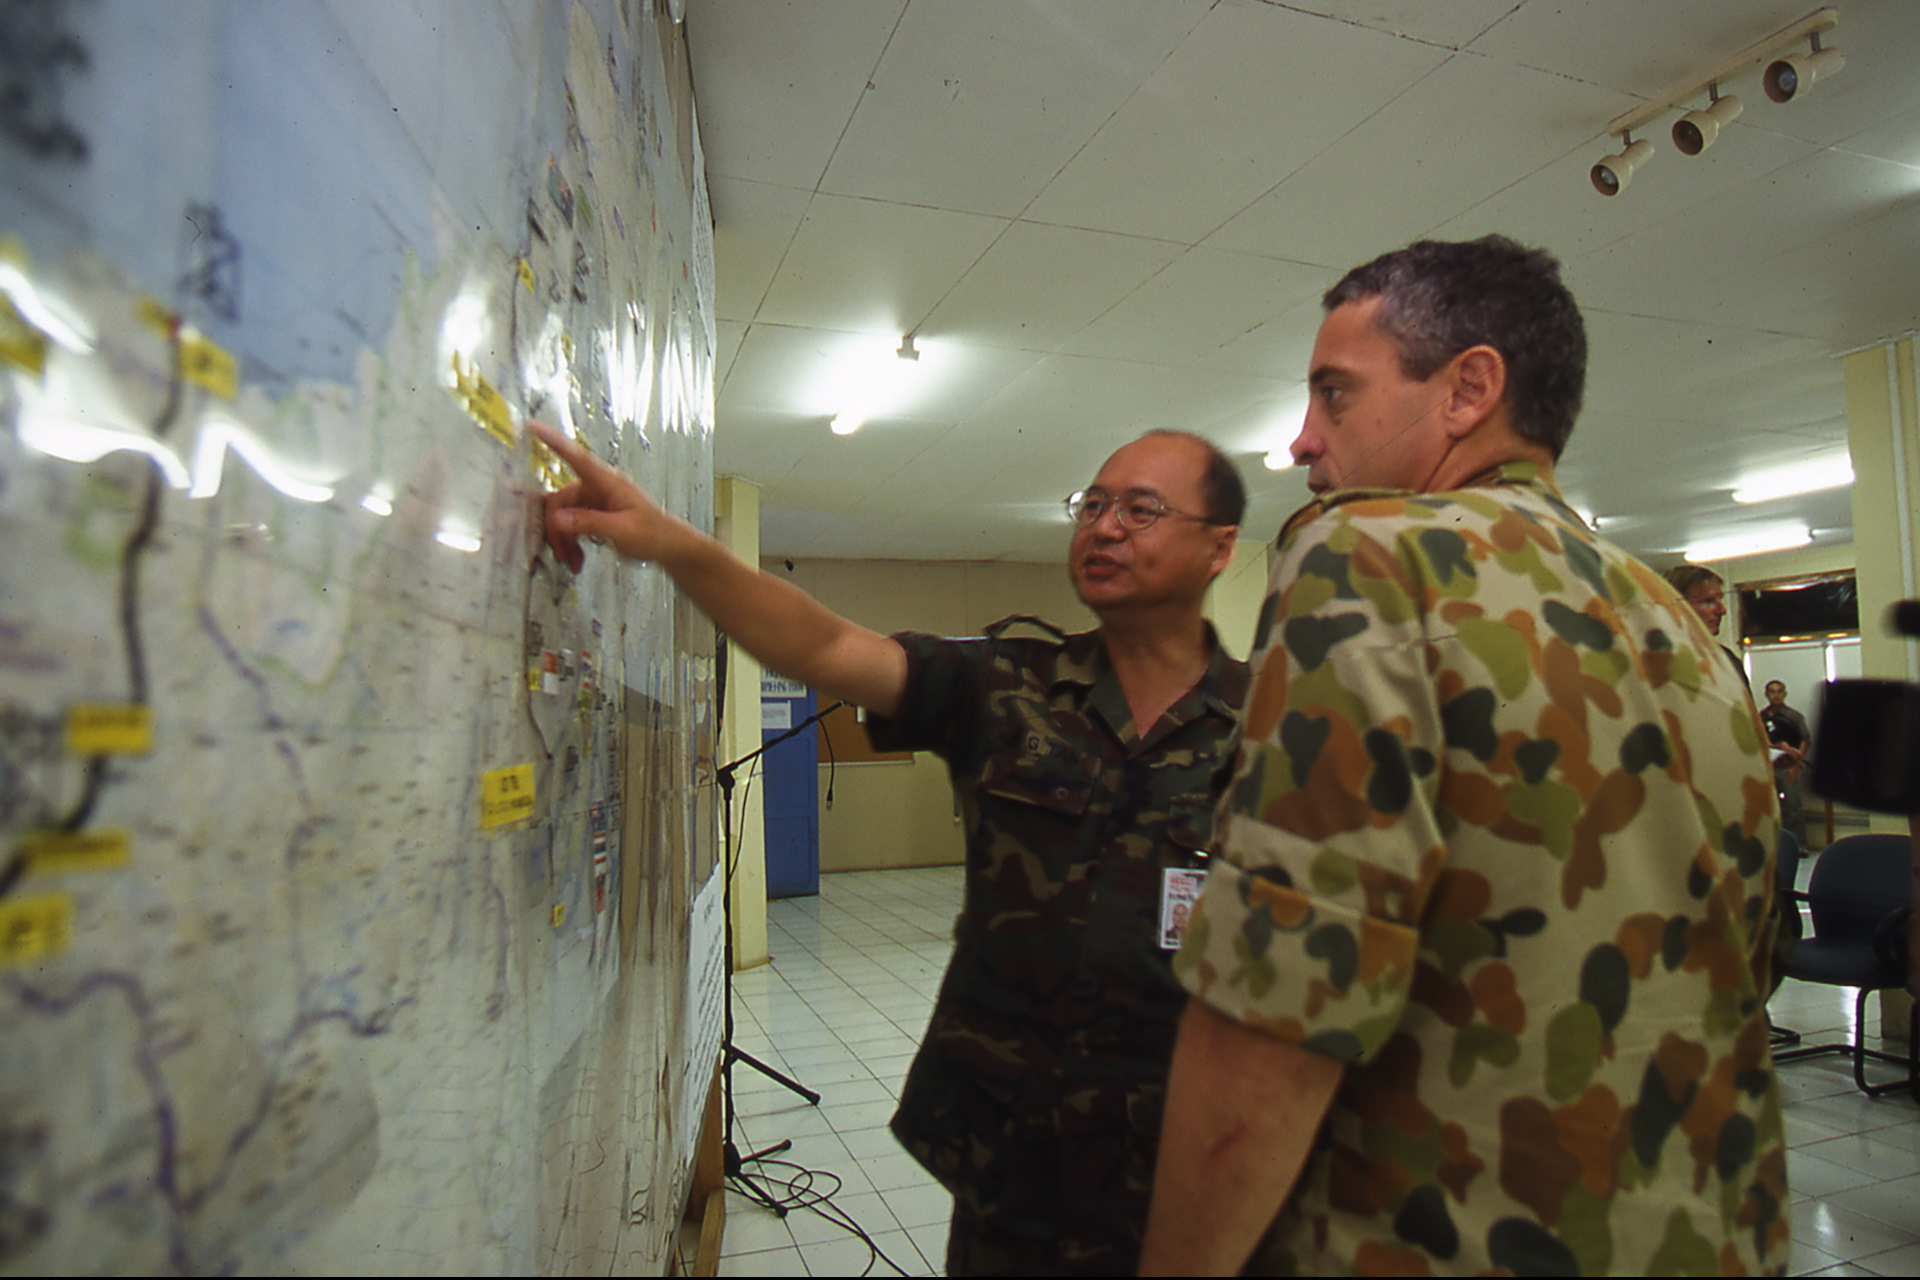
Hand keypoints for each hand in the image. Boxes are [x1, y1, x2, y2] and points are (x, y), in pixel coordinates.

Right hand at [528, 420, 674, 571]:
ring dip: (563, 540)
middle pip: (560, 499)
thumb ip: (590, 523)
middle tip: (555, 551)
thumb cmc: (654, 533)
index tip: (533, 427)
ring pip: (562, 516)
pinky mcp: (593, 513)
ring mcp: (594, 500)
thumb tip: (557, 519)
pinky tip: (575, 559)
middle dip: (555, 528)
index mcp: (608, 481)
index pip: (577, 457)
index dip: (554, 441)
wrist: (669, 546)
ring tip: (570, 561)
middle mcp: (597, 487)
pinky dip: (570, 543)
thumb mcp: (623, 530)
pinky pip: (570, 525)